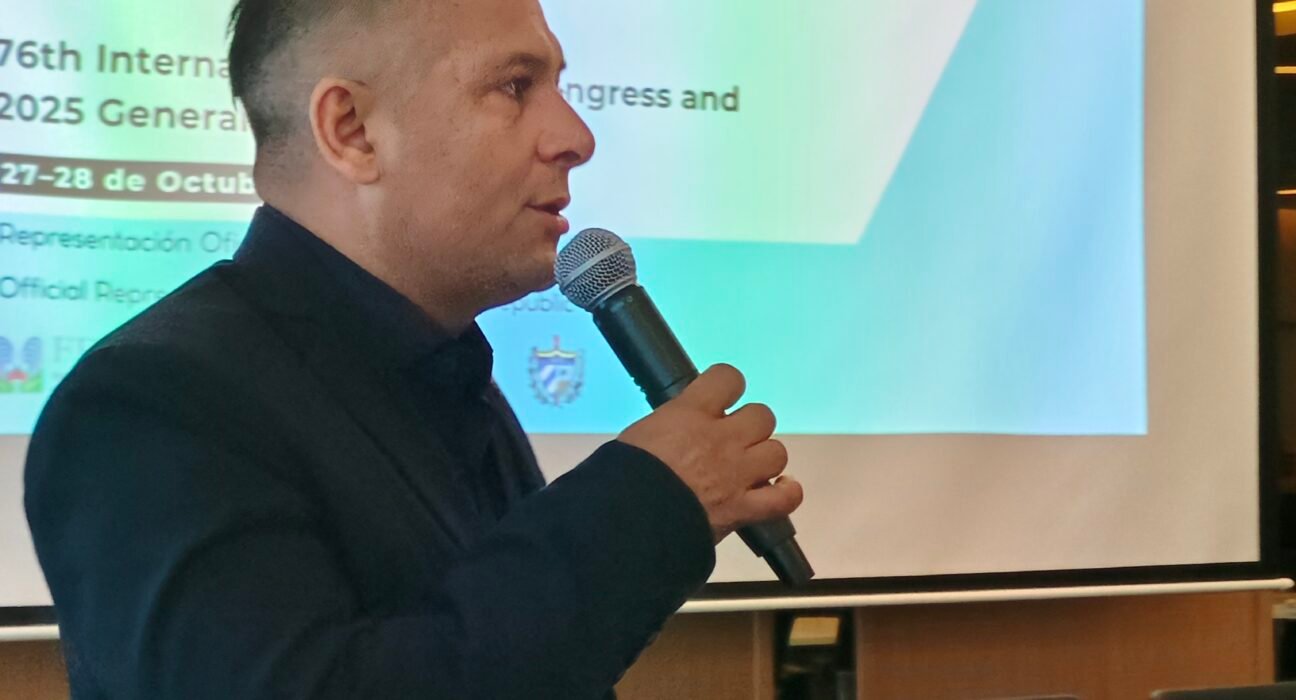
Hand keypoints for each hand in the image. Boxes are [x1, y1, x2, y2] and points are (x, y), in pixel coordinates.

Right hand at [617, 364, 803, 541]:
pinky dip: (786, 494)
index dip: (727, 386)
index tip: (720, 397)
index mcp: (691, 414)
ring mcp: (738, 474)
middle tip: (731, 442)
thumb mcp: (637, 436)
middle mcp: (722, 438)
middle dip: (749, 427)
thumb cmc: (622, 476)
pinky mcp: (744, 509)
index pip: (728, 378)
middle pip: (762, 416)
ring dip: (765, 459)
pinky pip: (785, 499)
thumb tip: (669, 436)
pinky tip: (776, 491)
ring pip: (777, 453)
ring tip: (749, 469)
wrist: (628, 521)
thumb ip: (666, 428)